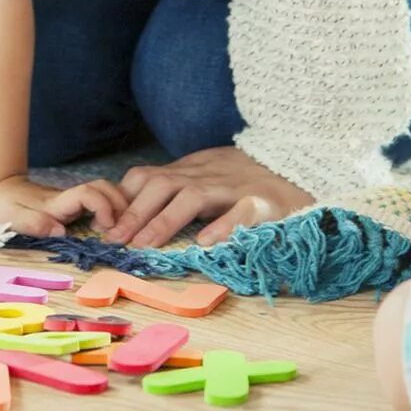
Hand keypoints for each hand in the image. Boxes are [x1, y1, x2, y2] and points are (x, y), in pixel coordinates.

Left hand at [0, 174, 126, 239]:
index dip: (103, 206)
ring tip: (123, 229)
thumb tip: (60, 230)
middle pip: (104, 188)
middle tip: (126, 228)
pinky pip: (98, 203)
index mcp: (56, 203)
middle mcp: (68, 199)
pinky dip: (111, 211)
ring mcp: (71, 201)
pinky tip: (112, 227)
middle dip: (121, 203)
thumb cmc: (1, 206)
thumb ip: (33, 223)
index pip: (87, 194)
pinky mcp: (72, 206)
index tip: (108, 226)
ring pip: (104, 193)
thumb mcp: (10, 217)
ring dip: (119, 207)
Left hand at [110, 146, 313, 248]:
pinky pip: (242, 211)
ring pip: (193, 196)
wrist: (306, 164)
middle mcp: (210, 174)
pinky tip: (206, 244)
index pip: (149, 176)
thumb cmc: (253, 175)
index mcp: (195, 169)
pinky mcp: (267, 201)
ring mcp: (237, 186)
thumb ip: (179, 189)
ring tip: (144, 246)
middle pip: (162, 184)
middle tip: (113, 241)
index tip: (104, 226)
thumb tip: (137, 213)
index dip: (124, 199)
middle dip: (134, 213)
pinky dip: (224, 226)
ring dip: (164, 221)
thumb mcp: (210, 175)